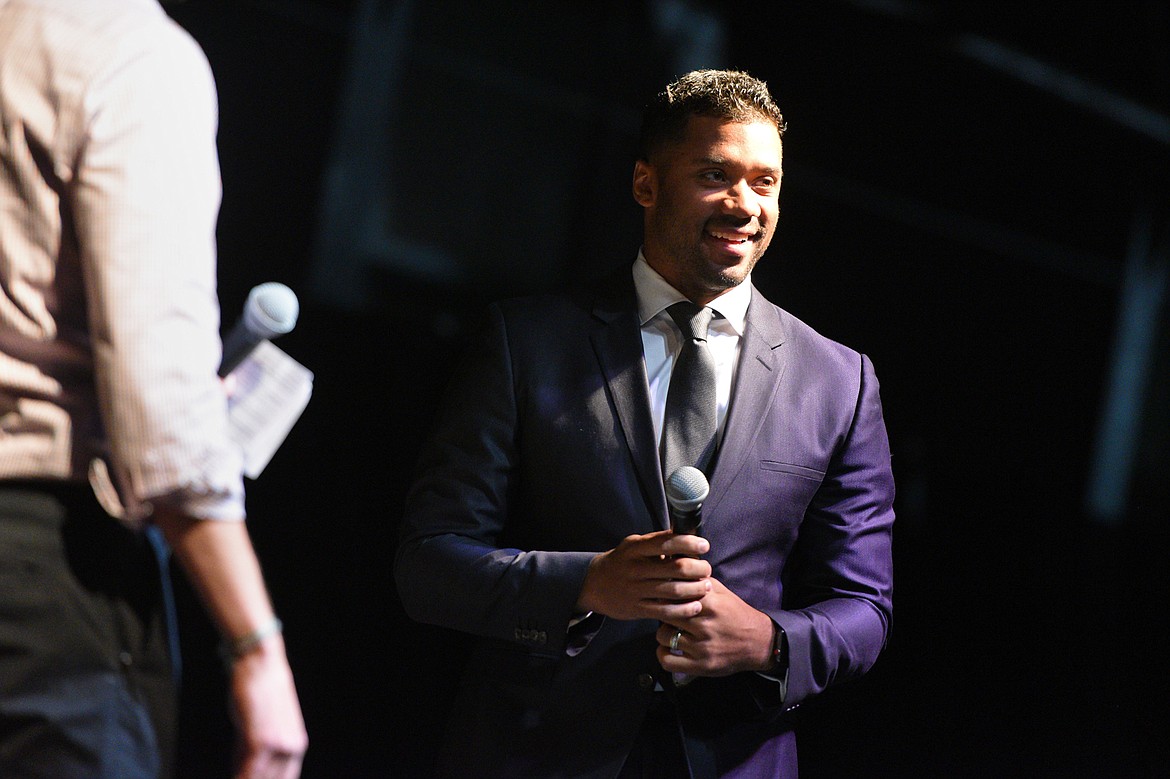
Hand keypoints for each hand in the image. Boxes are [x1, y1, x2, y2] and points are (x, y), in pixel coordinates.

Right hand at [229, 638, 307, 778]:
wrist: (260, 664)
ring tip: (235, 775)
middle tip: (238, 775)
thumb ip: (259, 753)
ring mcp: (278, 746)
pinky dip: (237, 778)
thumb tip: (244, 773)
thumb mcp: (265, 726)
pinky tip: (232, 777)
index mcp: (296, 745)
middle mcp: (292, 748)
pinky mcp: (260, 742)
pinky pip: (246, 773)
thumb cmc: (260, 692)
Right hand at [576, 530, 711, 621]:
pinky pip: (665, 611)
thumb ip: (656, 540)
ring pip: (673, 590)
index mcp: (635, 549)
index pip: (665, 542)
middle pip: (674, 568)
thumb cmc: (621, 562)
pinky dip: (684, 609)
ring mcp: (635, 590)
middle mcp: (635, 568)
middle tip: (707, 569)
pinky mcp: (637, 609)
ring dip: (695, 589)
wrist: (593, 585)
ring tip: (706, 587)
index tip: (704, 545)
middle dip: (697, 568)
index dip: (688, 543)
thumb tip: (683, 532)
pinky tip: (695, 606)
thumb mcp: (632, 545)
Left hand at [656, 577, 773, 676]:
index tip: (664, 594)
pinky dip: (663, 654)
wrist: (759, 643)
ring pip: (664, 636)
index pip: (675, 594)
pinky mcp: (701, 666)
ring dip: (664, 632)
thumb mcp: (721, 592)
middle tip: (666, 612)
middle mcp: (705, 626)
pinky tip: (669, 648)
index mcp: (710, 604)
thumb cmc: (736, 614)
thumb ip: (699, 581)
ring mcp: (702, 648)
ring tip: (671, 630)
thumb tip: (676, 568)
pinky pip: (668, 661)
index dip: (666, 593)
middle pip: (666, 613)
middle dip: (663, 611)